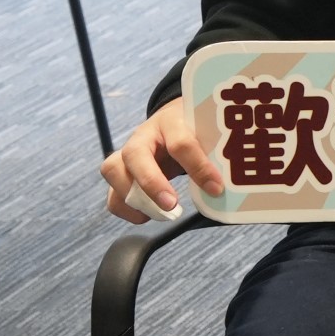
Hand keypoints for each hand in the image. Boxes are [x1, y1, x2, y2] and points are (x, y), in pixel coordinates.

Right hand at [99, 96, 221, 221]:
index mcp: (171, 121)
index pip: (181, 143)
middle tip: (172, 205)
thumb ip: (214, 154)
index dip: (198, 167)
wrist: (172, 119)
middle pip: (135, 154)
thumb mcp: (205, 133)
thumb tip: (222, 188)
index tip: (215, 188)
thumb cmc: (191, 129)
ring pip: (112, 170)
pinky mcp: (120, 171)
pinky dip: (126, 208)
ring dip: (133, 197)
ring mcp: (126, 152)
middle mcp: (143, 135)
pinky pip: (112, 193)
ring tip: (160, 213)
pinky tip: (147, 216)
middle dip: (151, 183)